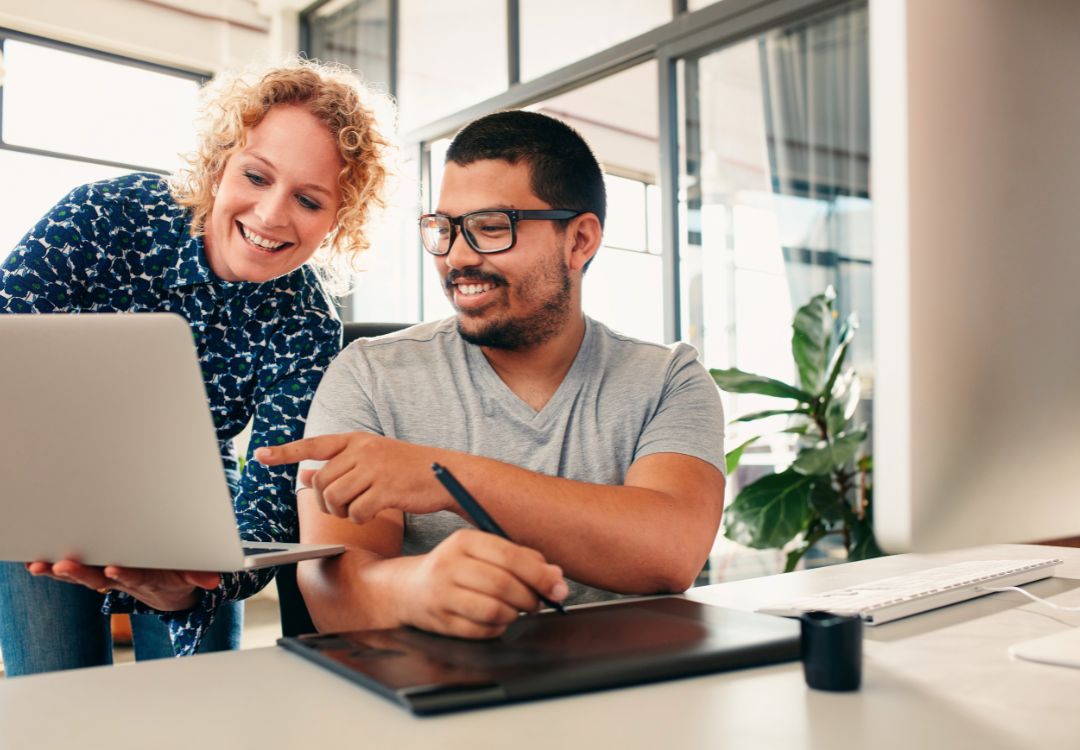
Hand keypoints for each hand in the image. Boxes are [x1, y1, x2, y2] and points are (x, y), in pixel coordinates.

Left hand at [26, 559, 219, 611]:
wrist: (166, 593)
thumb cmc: (177, 575)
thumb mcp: (193, 575)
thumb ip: (200, 575)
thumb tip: (214, 580)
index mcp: (148, 578)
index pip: (136, 577)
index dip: (125, 575)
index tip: (114, 570)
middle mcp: (123, 580)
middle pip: (100, 578)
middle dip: (81, 572)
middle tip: (64, 566)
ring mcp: (107, 578)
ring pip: (82, 577)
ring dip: (61, 572)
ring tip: (41, 565)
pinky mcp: (96, 572)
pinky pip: (73, 573)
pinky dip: (54, 569)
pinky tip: (36, 563)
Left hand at [255, 433, 453, 522]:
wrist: (446, 473)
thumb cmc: (406, 469)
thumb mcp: (372, 460)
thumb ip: (339, 465)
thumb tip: (304, 473)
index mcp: (357, 439)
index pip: (314, 444)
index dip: (285, 452)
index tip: (260, 455)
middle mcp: (362, 450)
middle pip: (321, 482)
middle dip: (325, 501)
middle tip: (343, 507)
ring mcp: (374, 469)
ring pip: (335, 498)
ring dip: (342, 512)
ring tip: (359, 510)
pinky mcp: (386, 489)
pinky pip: (356, 512)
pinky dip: (360, 519)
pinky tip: (372, 515)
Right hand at [398, 529, 568, 638]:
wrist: (406, 589)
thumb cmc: (454, 568)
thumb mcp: (482, 551)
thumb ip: (520, 557)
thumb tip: (555, 575)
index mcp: (464, 541)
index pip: (509, 556)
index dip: (539, 574)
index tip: (558, 585)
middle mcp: (449, 565)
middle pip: (503, 585)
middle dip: (530, 597)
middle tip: (539, 602)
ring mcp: (441, 595)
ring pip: (494, 610)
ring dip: (514, 614)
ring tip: (516, 609)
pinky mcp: (440, 622)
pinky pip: (482, 631)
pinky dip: (498, 628)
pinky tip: (497, 619)